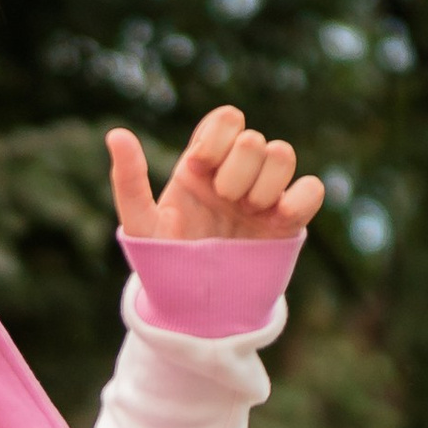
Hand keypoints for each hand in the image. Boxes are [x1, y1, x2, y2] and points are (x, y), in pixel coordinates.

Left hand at [105, 106, 325, 243]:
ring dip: (264, 184)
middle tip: (223, 202)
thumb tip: (116, 134)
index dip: (217, 138)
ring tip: (248, 214)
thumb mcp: (141, 225)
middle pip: (254, 138)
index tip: (199, 170)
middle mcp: (237, 174)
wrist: (195, 309)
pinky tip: (275, 218)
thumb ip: (129, 181)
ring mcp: (264, 196)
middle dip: (237, 170)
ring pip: (283, 154)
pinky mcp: (288, 222)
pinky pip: (312, 189)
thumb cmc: (165, 264)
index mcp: (204, 164)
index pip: (227, 119)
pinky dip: (299, 198)